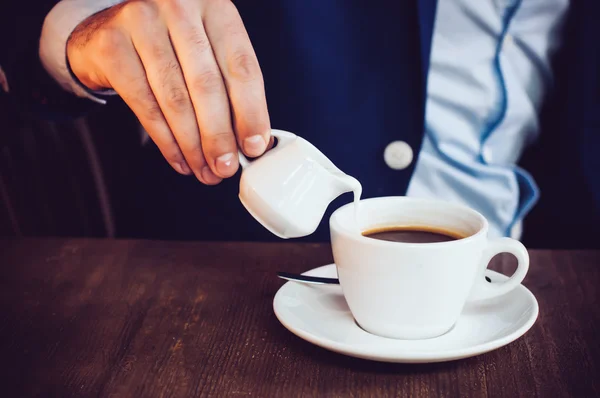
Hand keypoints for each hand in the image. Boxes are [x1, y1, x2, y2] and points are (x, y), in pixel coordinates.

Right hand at [67, 0, 269, 183]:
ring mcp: (142, 21)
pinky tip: (179, 159)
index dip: (251, 112)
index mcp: (215, 6)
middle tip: (225, 167)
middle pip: (207, 85)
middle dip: (219, 136)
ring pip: (176, 99)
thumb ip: (229, 87)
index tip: (254, 146)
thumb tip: (251, 142)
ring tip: (204, 170)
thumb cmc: (170, 45)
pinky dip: (166, 141)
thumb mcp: (207, 52)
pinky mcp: (112, 45)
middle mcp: (179, 6)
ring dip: (193, 145)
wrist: (108, 31)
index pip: (241, 66)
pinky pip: (145, 105)